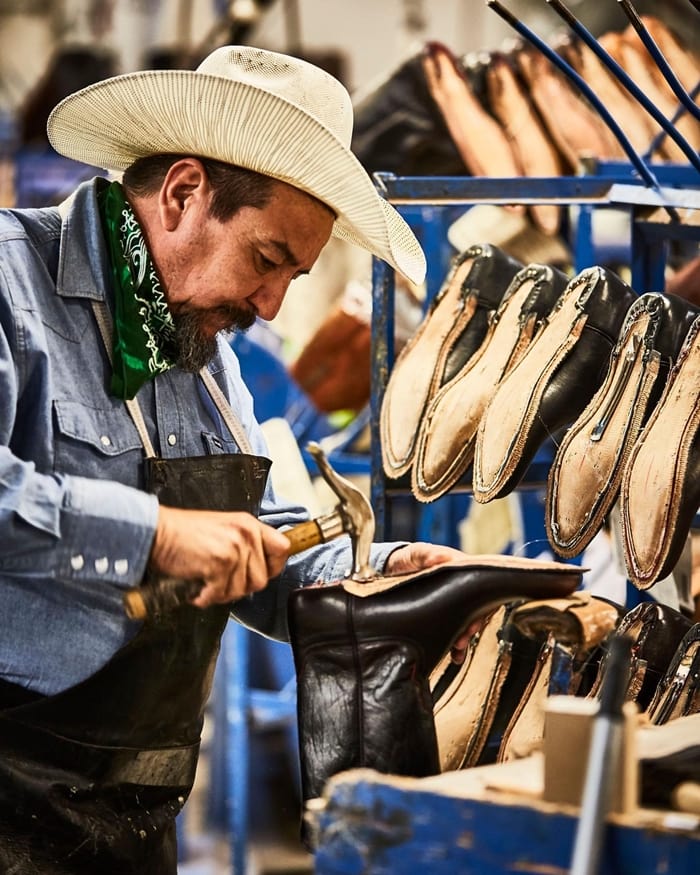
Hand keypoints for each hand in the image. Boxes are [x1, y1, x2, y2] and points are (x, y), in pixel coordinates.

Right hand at [149, 506, 290, 607]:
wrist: (157, 533)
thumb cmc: (184, 533)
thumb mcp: (224, 528)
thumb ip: (244, 544)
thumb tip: (260, 568)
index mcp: (250, 524)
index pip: (283, 548)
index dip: (273, 566)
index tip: (260, 573)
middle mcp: (246, 535)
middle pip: (262, 579)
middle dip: (240, 586)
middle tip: (220, 582)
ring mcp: (235, 549)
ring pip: (242, 590)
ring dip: (222, 593)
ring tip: (206, 581)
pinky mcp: (220, 564)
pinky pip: (221, 594)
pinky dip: (206, 597)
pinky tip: (197, 587)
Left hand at [384, 541, 488, 663]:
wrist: (392, 570)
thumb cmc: (408, 558)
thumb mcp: (416, 553)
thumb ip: (426, 554)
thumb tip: (440, 557)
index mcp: (459, 570)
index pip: (478, 587)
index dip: (480, 603)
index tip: (472, 617)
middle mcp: (460, 588)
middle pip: (475, 608)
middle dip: (472, 625)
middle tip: (463, 638)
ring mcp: (453, 603)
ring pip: (466, 622)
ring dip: (465, 637)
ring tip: (458, 649)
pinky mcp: (443, 615)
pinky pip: (454, 631)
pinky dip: (457, 646)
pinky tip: (456, 656)